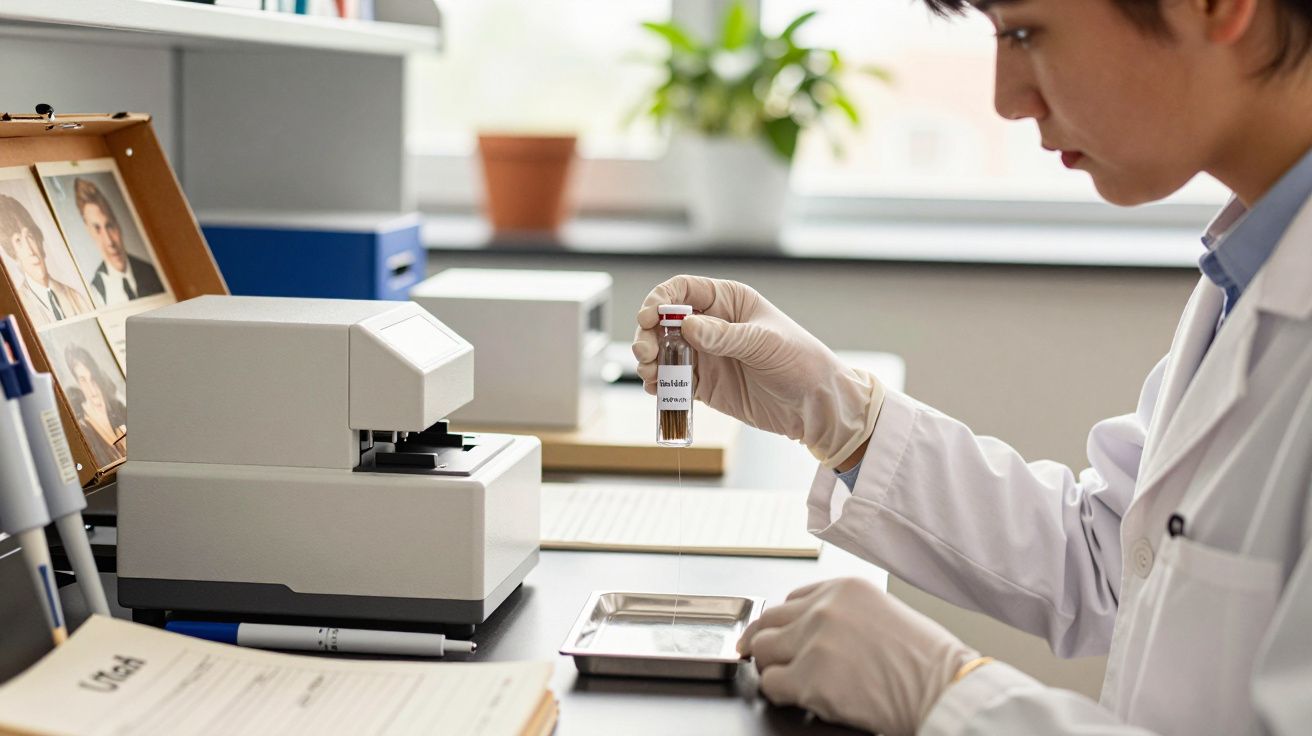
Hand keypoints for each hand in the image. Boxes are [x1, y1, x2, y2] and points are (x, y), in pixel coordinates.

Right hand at [632, 275, 883, 467]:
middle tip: (647, 353)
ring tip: (650, 374)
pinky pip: (672, 381)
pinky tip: (656, 390)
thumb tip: (687, 326)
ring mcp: (706, 355)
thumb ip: (725, 335)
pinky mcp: (704, 384)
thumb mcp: (765, 343)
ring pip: (663, 351)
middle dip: (649, 335)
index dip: (661, 300)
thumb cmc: (801, 362)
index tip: (649, 318)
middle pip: (665, 322)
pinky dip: (659, 384)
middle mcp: (712, 324)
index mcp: (729, 301)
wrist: (815, 405)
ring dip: (649, 361)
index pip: (683, 290)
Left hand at [738, 578, 977, 735]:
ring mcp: (814, 642)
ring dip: (773, 666)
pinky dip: (781, 693)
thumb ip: (844, 614)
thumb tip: (812, 631)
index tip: (784, 637)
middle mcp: (825, 608)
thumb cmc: (927, 660)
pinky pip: (771, 683)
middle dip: (770, 642)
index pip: (792, 599)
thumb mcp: (884, 612)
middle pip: (770, 620)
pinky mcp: (809, 678)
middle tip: (776, 660)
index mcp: (844, 588)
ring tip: (792, 680)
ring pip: (762, 649)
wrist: (945, 690)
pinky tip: (801, 697)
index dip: (787, 623)